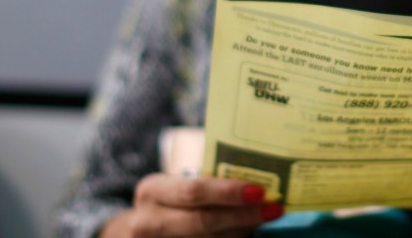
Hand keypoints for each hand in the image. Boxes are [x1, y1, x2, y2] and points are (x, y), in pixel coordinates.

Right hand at [100, 174, 283, 237]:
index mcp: (152, 191)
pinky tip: (247, 232)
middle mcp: (148, 221)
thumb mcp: (174, 186)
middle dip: (243, 215)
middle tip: (274, 209)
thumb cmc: (167, 202)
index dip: (228, 192)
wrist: (137, 231)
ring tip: (263, 219)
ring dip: (242, 231)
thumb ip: (205, 182)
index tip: (260, 190)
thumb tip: (255, 179)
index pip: (194, 191)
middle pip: (203, 221)